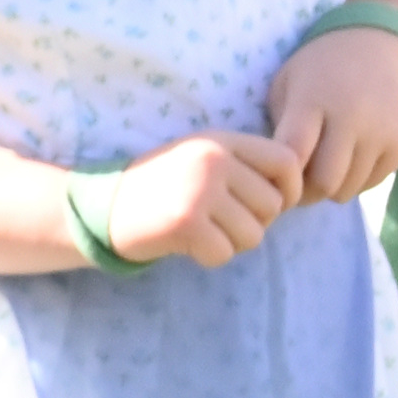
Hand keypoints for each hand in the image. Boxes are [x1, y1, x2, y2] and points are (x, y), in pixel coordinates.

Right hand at [88, 126, 300, 267]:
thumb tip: (297, 193)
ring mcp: (199, 191)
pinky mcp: (186, 222)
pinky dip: (209, 256)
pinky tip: (186, 243)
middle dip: (254, 222)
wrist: (101, 204)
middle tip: (219, 220)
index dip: (289, 188)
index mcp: (218, 140)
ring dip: (232, 242)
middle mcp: (212, 160)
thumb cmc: (161, 186)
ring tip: (201, 230)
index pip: (286, 161)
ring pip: (254, 235)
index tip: (266, 202)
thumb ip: (243, 166)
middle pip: (273, 206)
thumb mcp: (200, 159)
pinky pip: (225, 253)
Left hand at [269, 32, 397, 208]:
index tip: (272, 176)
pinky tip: (343, 163)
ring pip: (348, 189)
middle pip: (324, 181)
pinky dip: (354, 182)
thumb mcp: (285, 85)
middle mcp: (351, 119)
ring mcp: (380, 134)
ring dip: (329, 189)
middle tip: (294, 186)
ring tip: (317, 172)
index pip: (294, 151)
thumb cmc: (316, 71)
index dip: (279, 174)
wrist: (374, 53)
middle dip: (304, 191)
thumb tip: (275, 175)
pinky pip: (371, 184)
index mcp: (312, 100)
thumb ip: (279, 126)